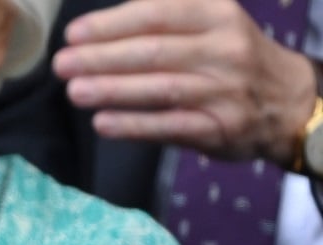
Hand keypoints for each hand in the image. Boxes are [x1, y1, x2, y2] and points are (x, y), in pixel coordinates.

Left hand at [52, 0, 316, 166]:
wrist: (285, 100)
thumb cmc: (227, 58)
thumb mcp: (209, 22)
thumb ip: (162, 17)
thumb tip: (103, 22)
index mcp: (216, 15)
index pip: (158, 14)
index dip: (112, 24)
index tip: (74, 34)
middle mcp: (224, 49)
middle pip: (154, 51)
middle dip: (103, 58)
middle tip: (62, 65)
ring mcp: (223, 90)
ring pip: (161, 88)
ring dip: (113, 90)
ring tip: (74, 91)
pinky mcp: (220, 127)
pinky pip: (171, 126)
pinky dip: (134, 125)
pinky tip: (103, 123)